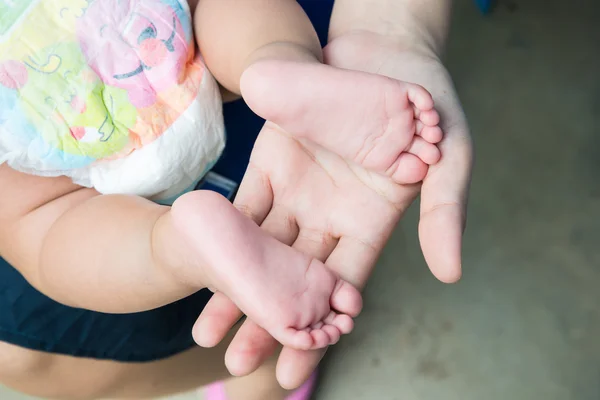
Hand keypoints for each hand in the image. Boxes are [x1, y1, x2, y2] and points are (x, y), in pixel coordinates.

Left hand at [202, 31, 472, 388]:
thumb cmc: (426, 102)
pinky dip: (222, 234)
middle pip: (295, 279)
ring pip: (262, 250)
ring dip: (234, 286)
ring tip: (206, 330)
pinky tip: (199, 261)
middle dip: (267, 320)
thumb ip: (443, 213)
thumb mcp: (447, 158)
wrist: (385, 48)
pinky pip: (244, 204)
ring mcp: (299, 191)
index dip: (319, 329)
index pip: (342, 289)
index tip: (291, 372)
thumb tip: (451, 275)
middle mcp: (331, 216)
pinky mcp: (271, 163)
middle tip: (236, 363)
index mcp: (371, 224)